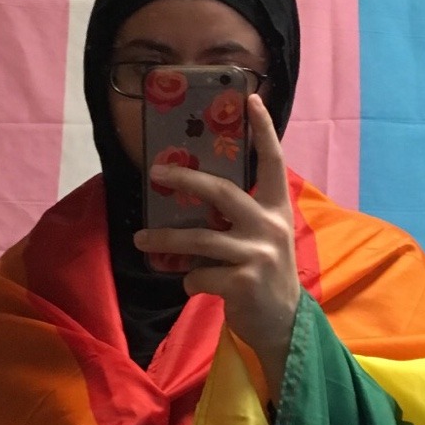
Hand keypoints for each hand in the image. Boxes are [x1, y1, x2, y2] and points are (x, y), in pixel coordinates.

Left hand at [133, 93, 299, 403]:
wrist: (283, 327)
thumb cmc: (267, 278)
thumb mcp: (265, 241)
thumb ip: (242, 218)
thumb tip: (195, 197)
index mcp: (277, 211)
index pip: (274, 162)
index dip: (264, 130)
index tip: (249, 98)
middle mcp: (270, 228)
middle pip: (222, 192)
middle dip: (185, 180)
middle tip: (156, 173)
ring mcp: (258, 256)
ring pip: (199, 239)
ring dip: (165, 239)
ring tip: (141, 239)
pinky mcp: (243, 284)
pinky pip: (198, 276)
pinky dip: (188, 281)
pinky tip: (194, 286)